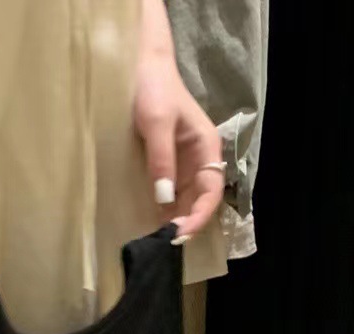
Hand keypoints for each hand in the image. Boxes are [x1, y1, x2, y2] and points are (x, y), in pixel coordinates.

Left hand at [133, 47, 223, 239]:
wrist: (142, 68)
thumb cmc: (153, 89)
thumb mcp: (156, 123)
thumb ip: (161, 159)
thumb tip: (165, 199)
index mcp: (207, 148)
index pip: (212, 191)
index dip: (201, 215)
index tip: (182, 233)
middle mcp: (200, 161)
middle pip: (201, 201)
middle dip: (187, 224)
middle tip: (166, 245)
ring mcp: (184, 166)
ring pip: (187, 202)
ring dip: (176, 222)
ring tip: (160, 242)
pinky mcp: (168, 168)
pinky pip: (171, 196)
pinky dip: (164, 213)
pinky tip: (154, 227)